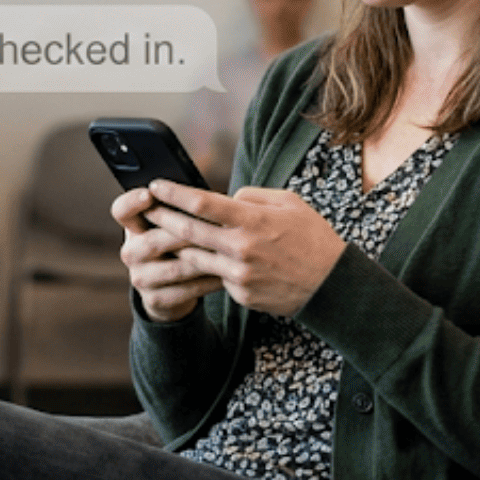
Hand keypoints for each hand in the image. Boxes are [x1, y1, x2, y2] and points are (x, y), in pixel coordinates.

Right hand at [112, 186, 222, 321]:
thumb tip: (204, 195)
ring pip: (175, 267)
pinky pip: (187, 289)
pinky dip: (209, 281)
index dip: (132, 202)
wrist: (171, 290)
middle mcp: (131, 252)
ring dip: (204, 259)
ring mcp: (141, 278)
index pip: (121, 210)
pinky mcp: (155, 299)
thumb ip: (179, 211)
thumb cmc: (178, 246)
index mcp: (133, 227)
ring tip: (229, 251)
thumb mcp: (171, 226)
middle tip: (214, 226)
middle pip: (153, 240)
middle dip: (185, 232)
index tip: (149, 193)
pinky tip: (227, 273)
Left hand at [137, 180, 347, 318]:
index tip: (156, 184)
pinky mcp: (240, 295)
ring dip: (177, 246)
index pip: (202, 203)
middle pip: (188, 231)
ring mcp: (239, 275)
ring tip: (163, 234)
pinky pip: (216, 277)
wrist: (332, 287)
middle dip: (162, 218)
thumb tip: (226, 198)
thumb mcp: (290, 204)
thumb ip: (253, 197)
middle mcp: (241, 248)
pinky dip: (210, 267)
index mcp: (253, 221)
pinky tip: (203, 260)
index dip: (174, 193)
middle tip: (146, 209)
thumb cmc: (313, 239)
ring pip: (195, 257)